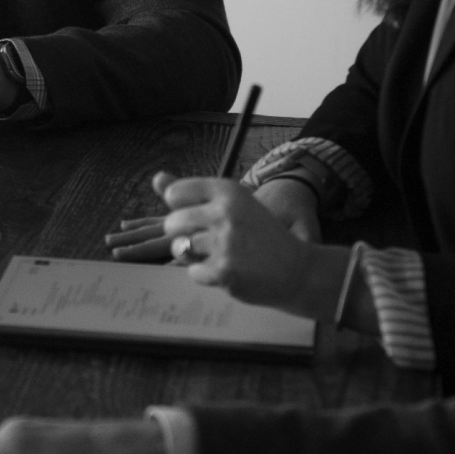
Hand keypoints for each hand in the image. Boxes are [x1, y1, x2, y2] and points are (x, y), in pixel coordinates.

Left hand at [106, 177, 321, 261]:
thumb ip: (193, 193)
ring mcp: (224, 242)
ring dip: (194, 256)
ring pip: (180, 248)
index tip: (199, 217)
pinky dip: (206, 275)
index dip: (180, 209)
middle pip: (171, 223)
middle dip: (181, 235)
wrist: (298, 270)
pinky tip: (228, 270)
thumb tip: (156, 178)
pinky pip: (192, 272)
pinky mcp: (223, 270)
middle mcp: (225, 212)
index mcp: (228, 190)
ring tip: (221, 255)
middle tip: (208, 241)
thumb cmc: (261, 235)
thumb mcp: (234, 203)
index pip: (175, 193)